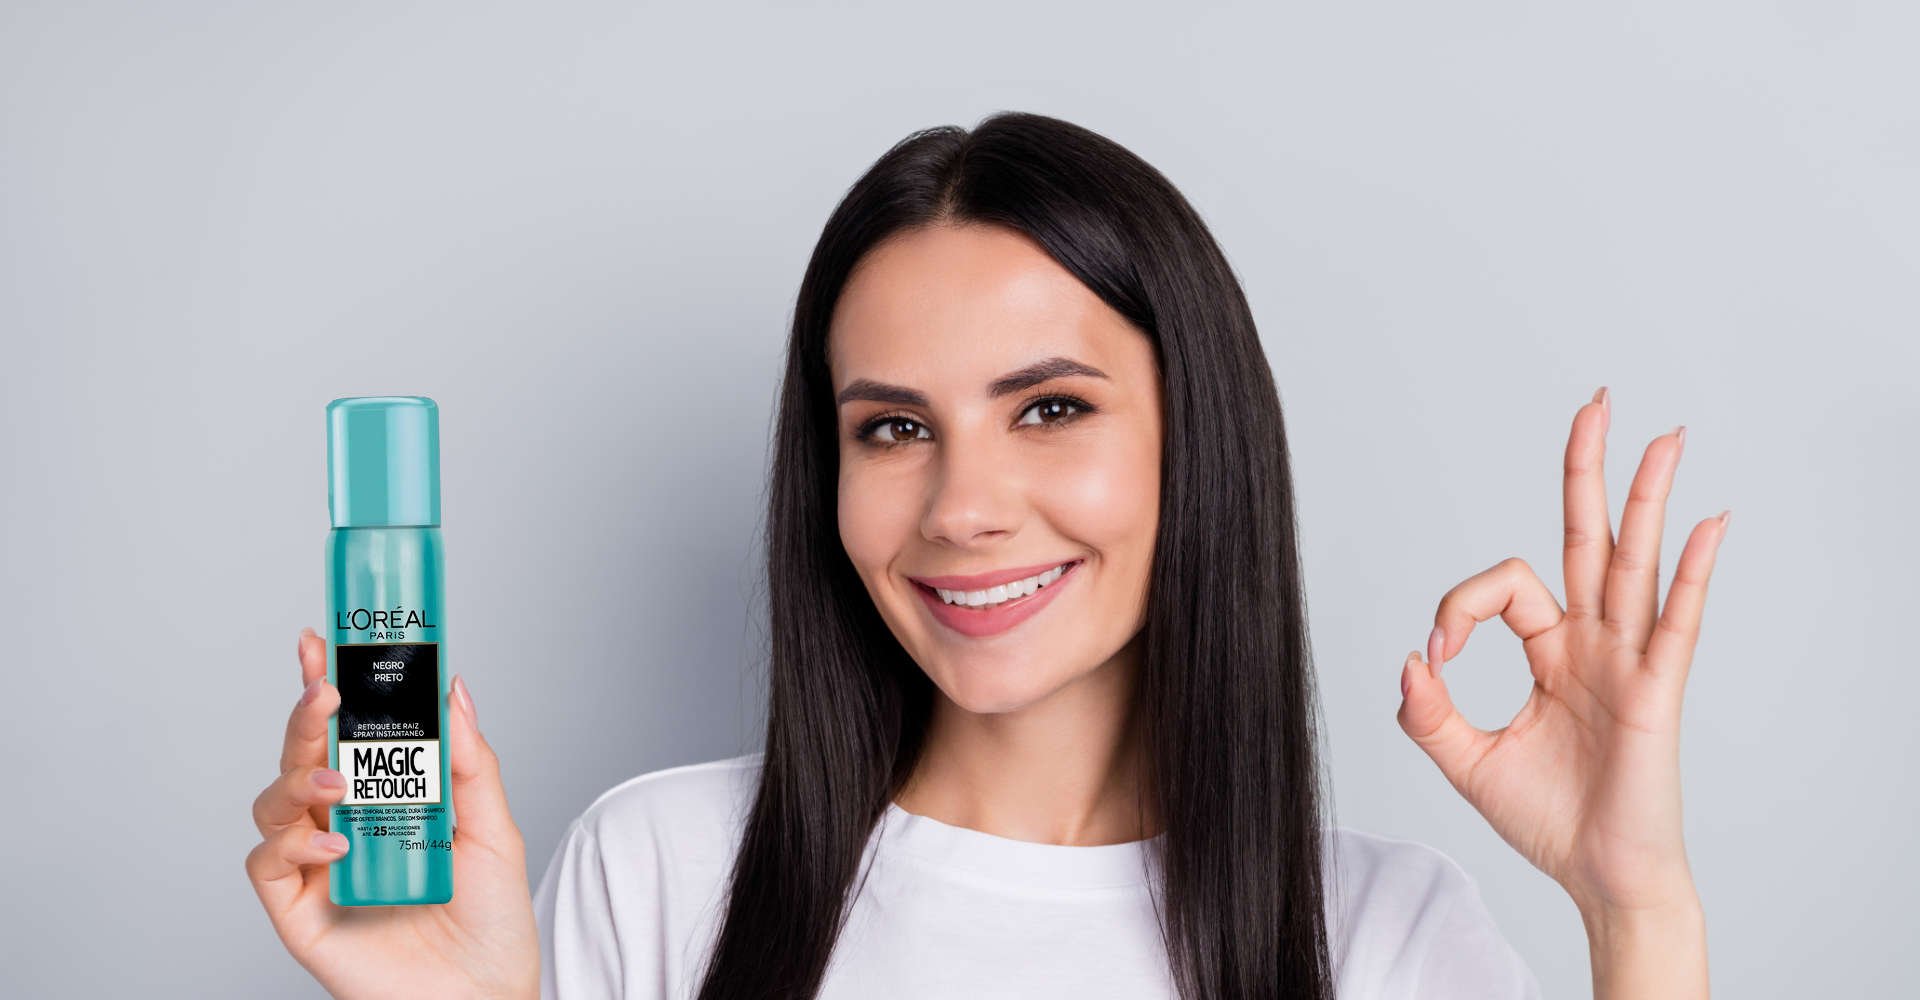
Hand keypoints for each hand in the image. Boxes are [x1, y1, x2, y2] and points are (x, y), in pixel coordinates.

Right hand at [245, 628, 539, 998]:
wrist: (486, 995)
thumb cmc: (490, 921)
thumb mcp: (492, 827)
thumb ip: (470, 760)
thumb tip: (452, 687)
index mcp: (384, 799)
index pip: (343, 734)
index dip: (325, 686)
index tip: (319, 642)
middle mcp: (342, 825)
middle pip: (300, 757)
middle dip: (304, 716)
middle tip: (323, 688)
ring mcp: (316, 868)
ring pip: (272, 803)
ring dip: (296, 777)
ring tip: (337, 781)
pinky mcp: (299, 914)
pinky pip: (268, 864)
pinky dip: (293, 844)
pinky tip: (335, 843)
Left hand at [1396, 387, 1727, 917]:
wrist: (1597, 877)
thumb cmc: (1548, 819)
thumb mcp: (1467, 761)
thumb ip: (1429, 714)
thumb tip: (1407, 661)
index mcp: (1550, 650)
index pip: (1503, 589)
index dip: (1457, 610)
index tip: (1433, 661)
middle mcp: (1593, 642)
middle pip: (1589, 537)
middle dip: (1588, 470)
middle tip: (1595, 403)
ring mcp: (1628, 659)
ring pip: (1635, 560)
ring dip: (1647, 496)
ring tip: (1661, 434)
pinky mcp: (1656, 690)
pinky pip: (1677, 620)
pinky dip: (1692, 570)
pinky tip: (1708, 521)